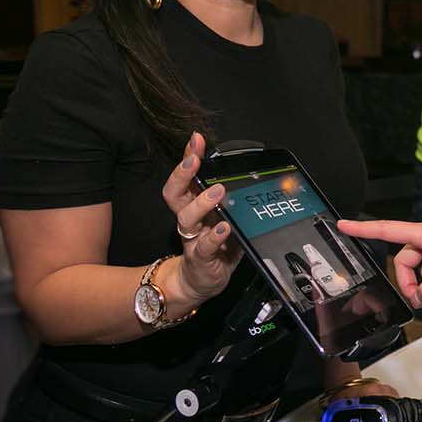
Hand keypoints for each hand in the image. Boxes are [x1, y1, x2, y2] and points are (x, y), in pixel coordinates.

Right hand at [162, 132, 242, 305]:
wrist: (200, 281)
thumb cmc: (215, 246)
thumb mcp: (223, 217)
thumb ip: (231, 199)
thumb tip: (247, 172)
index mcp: (194, 205)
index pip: (186, 177)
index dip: (188, 157)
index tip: (196, 140)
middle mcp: (189, 220)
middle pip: (175, 193)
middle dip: (182, 173)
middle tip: (194, 160)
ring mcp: (193, 239)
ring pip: (186, 217)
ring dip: (201, 202)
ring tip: (217, 191)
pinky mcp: (200, 258)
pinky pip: (205, 246)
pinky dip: (215, 236)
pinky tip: (224, 227)